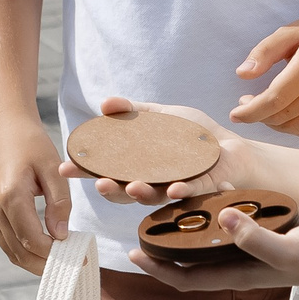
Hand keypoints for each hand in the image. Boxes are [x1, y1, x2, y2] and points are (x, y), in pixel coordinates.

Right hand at [0, 121, 70, 273]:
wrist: (6, 129)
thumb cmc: (32, 144)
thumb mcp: (53, 169)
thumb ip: (59, 203)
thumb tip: (61, 236)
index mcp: (11, 195)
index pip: (32, 239)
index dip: (56, 254)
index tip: (79, 257)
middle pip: (20, 252)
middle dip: (47, 265)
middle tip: (73, 267)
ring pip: (11, 252)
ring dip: (35, 263)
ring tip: (62, 263)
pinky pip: (7, 242)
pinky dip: (25, 252)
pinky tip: (46, 251)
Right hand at [58, 96, 236, 206]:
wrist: (233, 149)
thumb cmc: (195, 136)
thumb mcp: (161, 116)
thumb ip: (134, 111)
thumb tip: (104, 103)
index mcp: (139, 168)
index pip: (107, 171)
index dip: (86, 171)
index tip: (65, 167)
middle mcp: (152, 183)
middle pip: (124, 190)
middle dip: (110, 189)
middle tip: (100, 183)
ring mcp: (174, 189)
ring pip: (153, 196)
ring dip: (142, 194)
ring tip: (134, 187)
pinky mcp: (201, 190)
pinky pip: (190, 192)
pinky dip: (181, 191)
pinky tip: (174, 189)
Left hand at [128, 206, 298, 292]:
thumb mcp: (285, 249)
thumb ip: (254, 238)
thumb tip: (221, 217)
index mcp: (237, 274)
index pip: (187, 278)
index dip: (158, 269)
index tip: (133, 253)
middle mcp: (237, 265)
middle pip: (189, 262)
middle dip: (163, 248)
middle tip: (141, 223)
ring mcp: (248, 251)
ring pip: (206, 244)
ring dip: (186, 230)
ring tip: (165, 205)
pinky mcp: (260, 235)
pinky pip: (227, 228)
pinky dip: (214, 214)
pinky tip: (210, 193)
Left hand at [230, 16, 298, 136]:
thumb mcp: (288, 33)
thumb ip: (263, 52)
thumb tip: (242, 74)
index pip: (275, 98)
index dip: (252, 111)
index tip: (235, 114)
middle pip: (284, 116)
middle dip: (259, 116)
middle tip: (248, 103)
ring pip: (297, 128)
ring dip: (274, 124)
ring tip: (265, 108)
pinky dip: (293, 128)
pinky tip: (285, 114)